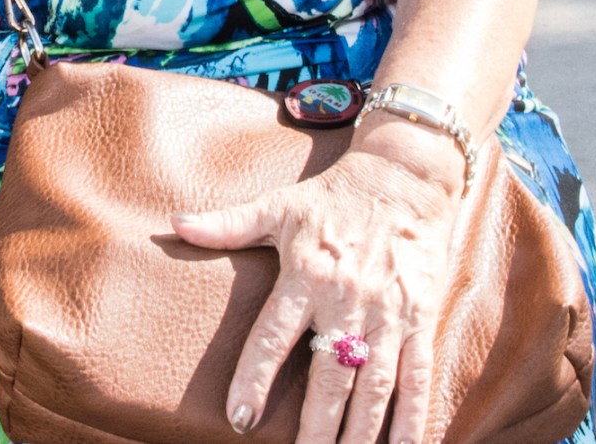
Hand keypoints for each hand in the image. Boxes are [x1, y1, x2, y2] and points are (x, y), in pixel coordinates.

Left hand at [171, 122, 464, 443]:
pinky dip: (412, 419)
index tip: (240, 418)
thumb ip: (228, 224)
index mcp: (305, 274)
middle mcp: (346, 298)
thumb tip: (174, 225)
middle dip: (315, 426)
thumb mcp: (278, 206)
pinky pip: (417, 377)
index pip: (274, 336)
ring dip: (360, 432)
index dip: (255, 377)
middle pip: (328, 375)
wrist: (405, 178)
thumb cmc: (333, 197)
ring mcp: (388, 313)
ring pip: (374, 386)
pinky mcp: (421, 319)